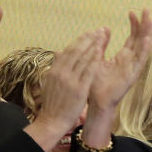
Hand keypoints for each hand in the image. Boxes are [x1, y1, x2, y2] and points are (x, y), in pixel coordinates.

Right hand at [28, 29, 105, 151]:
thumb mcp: (50, 83)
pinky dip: (94, 60)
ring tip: (101, 36)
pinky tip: (101, 52)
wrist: (51, 121)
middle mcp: (60, 73)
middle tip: (98, 30)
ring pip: (82, 59)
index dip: (79, 41)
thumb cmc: (53, 104)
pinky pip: (88, 71)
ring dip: (93, 46)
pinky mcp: (79, 89)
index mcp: (54, 71)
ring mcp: (70, 81)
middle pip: (76, 51)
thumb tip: (58, 54)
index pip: (68, 52)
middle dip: (87, 39)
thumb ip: (56, 68)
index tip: (88, 33)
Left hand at [89, 10, 151, 112]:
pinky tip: (148, 39)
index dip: (133, 25)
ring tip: (151, 20)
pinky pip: (141, 61)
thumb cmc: (96, 83)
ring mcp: (133, 67)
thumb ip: (101, 44)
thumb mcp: (96, 58)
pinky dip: (145, 50)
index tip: (132, 12)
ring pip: (143, 47)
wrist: (95, 101)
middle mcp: (131, 60)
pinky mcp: (133, 75)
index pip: (132, 37)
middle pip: (141, 39)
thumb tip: (104, 29)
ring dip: (148, 33)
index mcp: (123, 57)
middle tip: (146, 10)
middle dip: (144, 25)